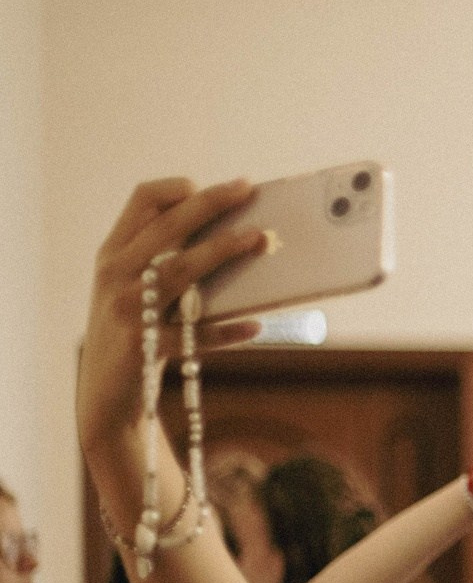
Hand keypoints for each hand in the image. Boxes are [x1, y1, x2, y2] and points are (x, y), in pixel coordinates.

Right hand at [78, 179, 271, 460]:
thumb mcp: (136, 292)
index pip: (140, 201)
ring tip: (258, 239)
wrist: (105, 396)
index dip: (176, 188)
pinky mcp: (145, 346)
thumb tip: (230, 236)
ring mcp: (127, 310)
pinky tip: (256, 325)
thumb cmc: (135, 335)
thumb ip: (164, 261)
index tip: (210, 185)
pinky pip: (195, 335)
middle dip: (210, 203)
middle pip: (166, 226)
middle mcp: (114, 275)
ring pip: (179, 270)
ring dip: (222, 251)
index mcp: (113, 254)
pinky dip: (227, 331)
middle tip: (248, 189)